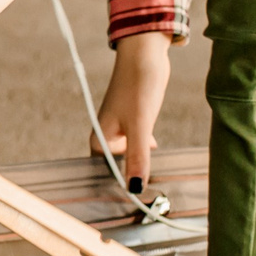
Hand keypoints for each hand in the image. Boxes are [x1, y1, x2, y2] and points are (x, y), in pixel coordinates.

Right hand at [94, 31, 170, 187]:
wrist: (145, 55)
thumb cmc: (137, 85)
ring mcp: (120, 127)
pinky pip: (138, 142)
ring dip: (140, 163)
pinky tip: (155, 149)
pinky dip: (145, 149)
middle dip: (131, 177)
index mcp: (100, 139)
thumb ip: (138, 157)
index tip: (135, 201)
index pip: (104, 173)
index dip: (118, 187)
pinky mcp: (133, 120)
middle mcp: (106, 135)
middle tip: (149, 194)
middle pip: (117, 166)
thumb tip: (135, 188)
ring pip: (130, 154)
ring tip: (154, 178)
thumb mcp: (140, 126)